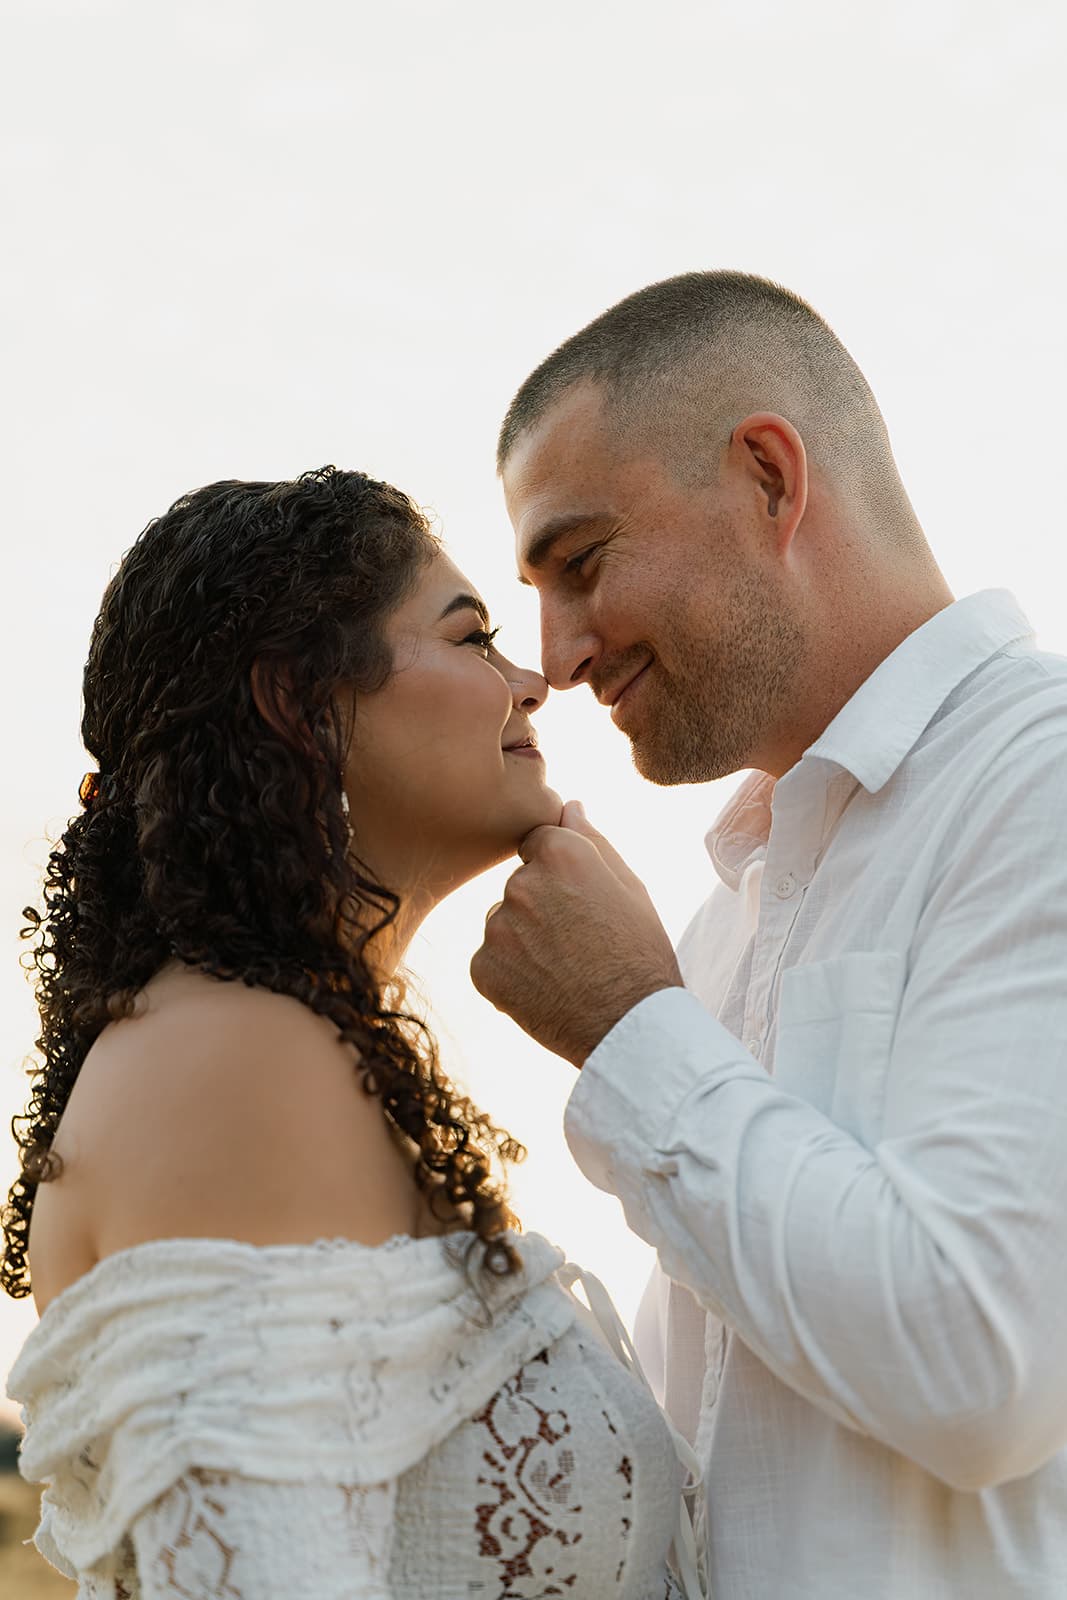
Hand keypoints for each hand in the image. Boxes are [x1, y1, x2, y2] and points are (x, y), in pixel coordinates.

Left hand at [470, 801, 682, 1066]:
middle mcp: (522, 883)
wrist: (630, 1027)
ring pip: (504, 922)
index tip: (580, 902)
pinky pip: (491, 959)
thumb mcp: (631, 888)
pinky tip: (544, 988)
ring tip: (563, 969)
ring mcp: (498, 927)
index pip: (537, 842)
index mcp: (560, 854)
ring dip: (523, 940)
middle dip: (541, 906)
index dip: (561, 874)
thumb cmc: (641, 954)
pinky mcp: (483, 967)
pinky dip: (511, 973)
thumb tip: (569, 806)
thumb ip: (593, 841)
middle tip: (578, 942)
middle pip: (520, 884)